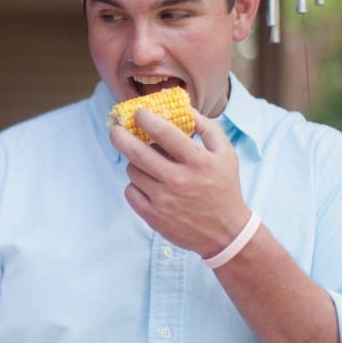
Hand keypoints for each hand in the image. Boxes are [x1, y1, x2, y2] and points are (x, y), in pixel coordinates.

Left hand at [109, 108, 248, 256]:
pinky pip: (130, 192)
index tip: (138, 113)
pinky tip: (148, 184)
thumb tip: (184, 109)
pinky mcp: (153, 217)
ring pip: (133, 171)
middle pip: (137, 152)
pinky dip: (135, 185)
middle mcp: (179, 180)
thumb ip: (207, 128)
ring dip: (135, 163)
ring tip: (147, 164)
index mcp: (198, 161)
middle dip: (120, 136)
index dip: (145, 119)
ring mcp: (164, 200)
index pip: (164, 132)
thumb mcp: (226, 154)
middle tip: (115, 129)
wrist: (226, 233)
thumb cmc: (224, 188)